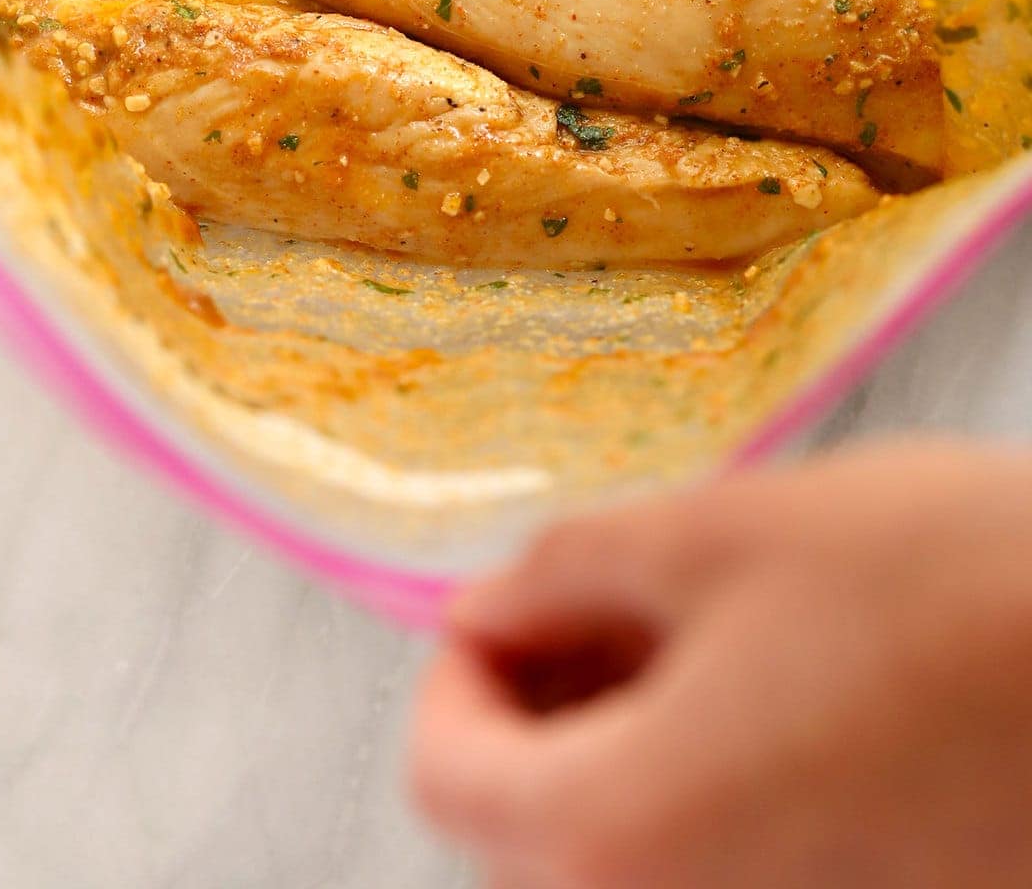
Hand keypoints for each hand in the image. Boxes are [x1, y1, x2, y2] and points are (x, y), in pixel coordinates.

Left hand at [412, 443, 1031, 886]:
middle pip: (534, 829)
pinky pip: (730, 865)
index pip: (446, 775)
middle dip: (545, 702)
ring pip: (633, 851)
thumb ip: (566, 571)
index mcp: (622, 834)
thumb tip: (490, 604)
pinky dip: (712, 786)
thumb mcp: (719, 532)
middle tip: (607, 598)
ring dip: (626, 739)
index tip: (518, 599)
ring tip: (696, 626)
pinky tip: (771, 690)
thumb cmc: (942, 585)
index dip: (462, 667)